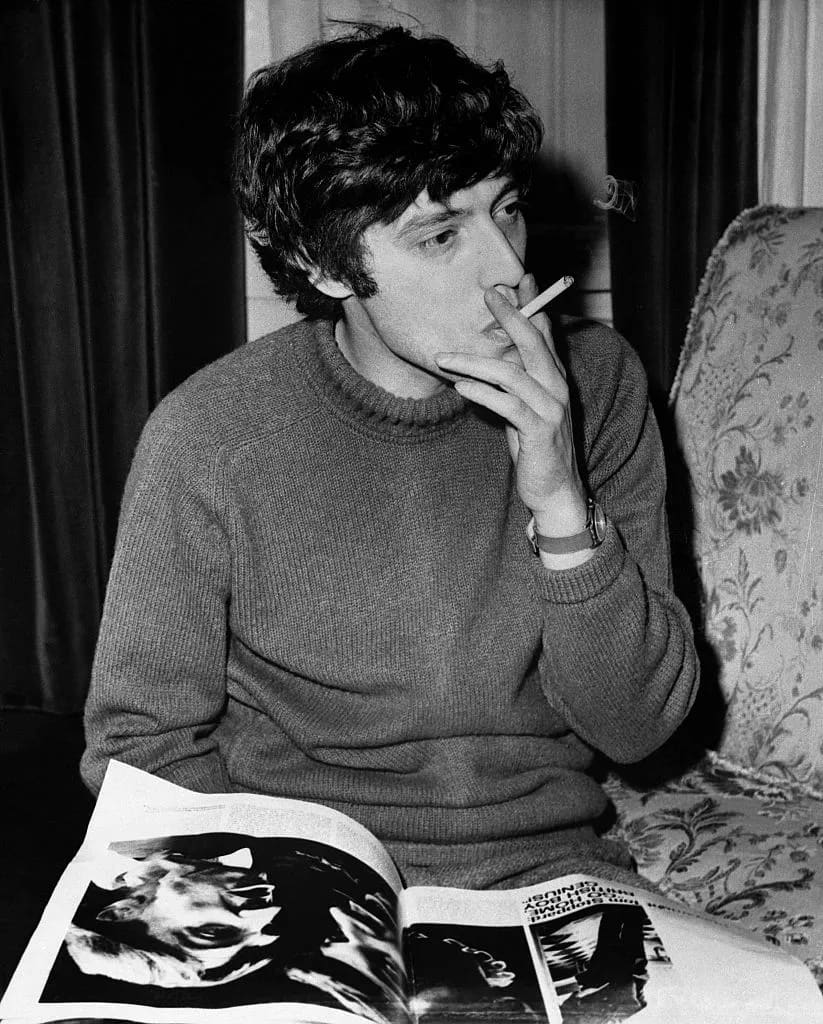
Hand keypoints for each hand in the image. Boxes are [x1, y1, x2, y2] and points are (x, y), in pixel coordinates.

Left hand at [435, 274, 587, 536]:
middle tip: (488, 295)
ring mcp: (551, 410)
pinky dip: (482, 394)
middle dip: (511, 316)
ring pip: (512, 374)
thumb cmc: (536, 449)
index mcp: (555, 380)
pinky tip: (461, 388)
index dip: (535, 306)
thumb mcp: (525, 410)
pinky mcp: (539, 431)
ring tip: (443, 357)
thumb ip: (514, 385)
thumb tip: (489, 363)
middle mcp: (558, 389)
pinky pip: (507, 405)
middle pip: (534, 343)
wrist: (556, 491)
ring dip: (474, 362)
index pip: (546, 334)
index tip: (522, 279)